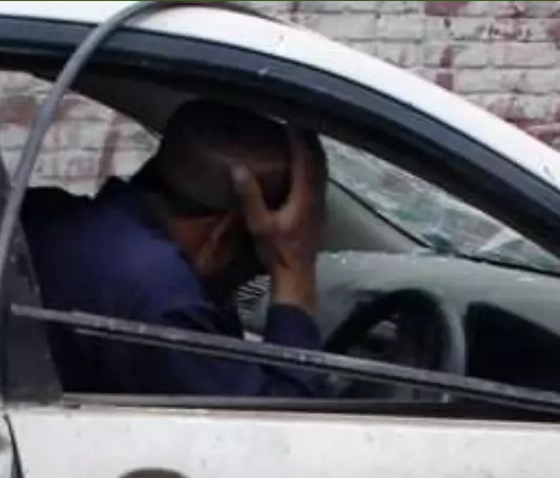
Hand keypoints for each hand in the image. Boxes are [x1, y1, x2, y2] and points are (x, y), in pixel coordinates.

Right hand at [233, 128, 326, 314]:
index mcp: (305, 195)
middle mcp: (318, 195)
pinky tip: (303, 165)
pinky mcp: (319, 211)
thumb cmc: (277, 253)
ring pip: (322, 168)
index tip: (289, 119)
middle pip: (319, 158)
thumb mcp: (259, 224)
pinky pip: (320, 178)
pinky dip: (313, 165)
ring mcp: (321, 203)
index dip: (299, 135)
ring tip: (301, 137)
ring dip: (313, 151)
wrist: (296, 277)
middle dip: (309, 138)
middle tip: (297, 121)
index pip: (306, 156)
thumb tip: (237, 168)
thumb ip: (249, 195)